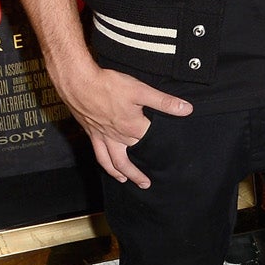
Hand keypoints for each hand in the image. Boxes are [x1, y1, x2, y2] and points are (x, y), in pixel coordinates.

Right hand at [50, 57, 191, 186]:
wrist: (78, 83)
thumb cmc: (108, 85)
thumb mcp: (141, 90)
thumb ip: (164, 102)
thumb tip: (187, 109)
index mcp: (133, 127)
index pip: (152, 141)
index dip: (161, 146)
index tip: (170, 153)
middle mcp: (118, 136)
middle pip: (134, 156)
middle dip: (140, 169)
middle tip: (148, 181)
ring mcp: (104, 137)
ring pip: (114, 162)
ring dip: (122, 173)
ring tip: (127, 180)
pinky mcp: (91, 134)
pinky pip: (99, 155)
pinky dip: (105, 164)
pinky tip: (107, 165)